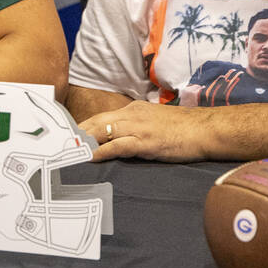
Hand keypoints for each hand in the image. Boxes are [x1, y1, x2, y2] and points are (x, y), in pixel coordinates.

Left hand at [80, 100, 210, 161]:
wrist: (207, 129)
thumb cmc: (185, 128)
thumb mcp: (155, 120)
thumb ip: (137, 125)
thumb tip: (123, 137)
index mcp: (134, 109)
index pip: (102, 117)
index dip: (84, 127)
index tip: (69, 136)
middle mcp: (132, 114)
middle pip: (96, 122)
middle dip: (77, 133)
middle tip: (60, 145)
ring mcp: (138, 127)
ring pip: (103, 132)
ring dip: (84, 142)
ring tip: (69, 152)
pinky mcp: (146, 142)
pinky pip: (118, 146)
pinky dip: (102, 152)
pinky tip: (91, 158)